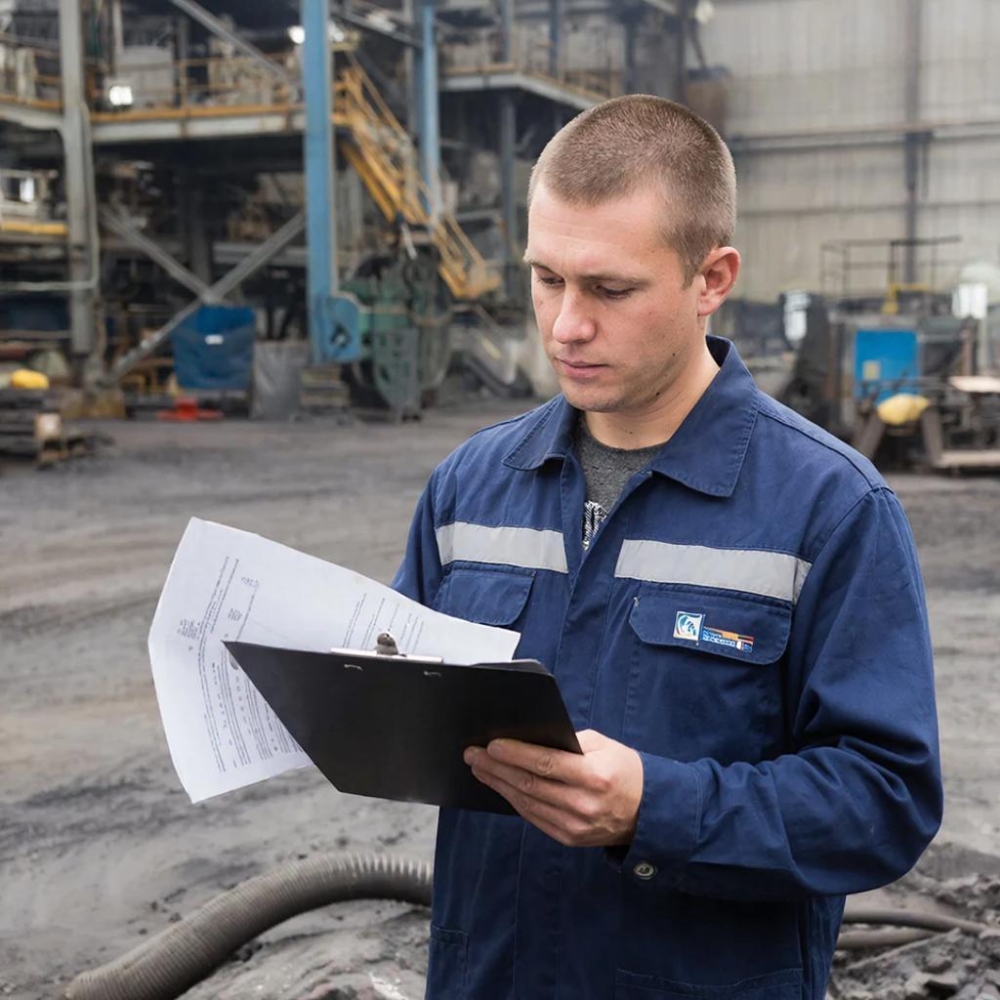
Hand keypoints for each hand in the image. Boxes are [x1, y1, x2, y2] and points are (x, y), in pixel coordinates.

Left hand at [464, 729, 643, 846]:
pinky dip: (514, 801)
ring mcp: (574, 826)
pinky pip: (533, 817)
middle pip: (529, 784)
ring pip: (526, 803)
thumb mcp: (603, 745)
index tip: (491, 745)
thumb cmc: (624, 770)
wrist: (648, 812)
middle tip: (473, 754)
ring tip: (479, 768)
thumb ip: (568, 742)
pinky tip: (500, 787)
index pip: (545, 763)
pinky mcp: (568, 838)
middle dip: (496, 768)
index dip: (514, 754)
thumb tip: (530, 738)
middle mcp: (582, 804)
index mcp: (594, 776)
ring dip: (499, 784)